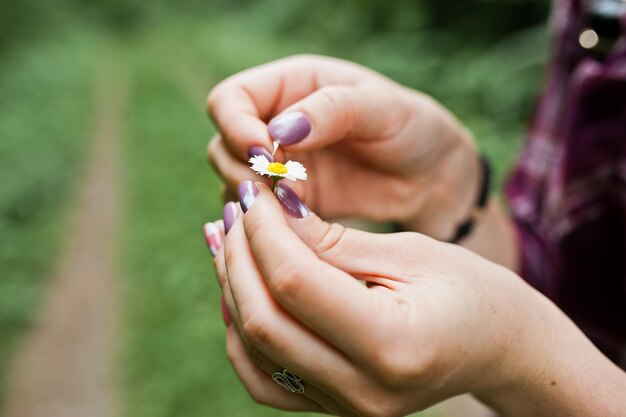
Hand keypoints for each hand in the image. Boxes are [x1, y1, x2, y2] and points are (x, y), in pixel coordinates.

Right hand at [207, 55, 478, 239]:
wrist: (432, 177)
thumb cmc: (413, 128)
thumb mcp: (382, 108)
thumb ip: (332, 110)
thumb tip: (278, 132)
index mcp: (290, 87)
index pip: (229, 100)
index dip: (236, 127)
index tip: (267, 154)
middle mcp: (275, 126)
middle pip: (221, 146)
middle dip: (244, 169)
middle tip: (284, 187)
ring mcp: (280, 168)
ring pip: (234, 184)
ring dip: (254, 199)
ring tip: (296, 206)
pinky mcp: (291, 204)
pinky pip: (259, 215)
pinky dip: (268, 223)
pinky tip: (298, 226)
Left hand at [209, 182, 625, 416]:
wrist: (502, 349)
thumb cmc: (473, 291)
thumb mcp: (410, 252)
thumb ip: (332, 239)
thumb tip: (270, 209)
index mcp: (393, 345)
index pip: (294, 283)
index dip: (263, 230)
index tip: (254, 189)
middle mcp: (362, 390)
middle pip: (262, 321)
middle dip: (239, 254)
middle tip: (236, 206)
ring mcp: (344, 407)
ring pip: (251, 350)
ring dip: (232, 286)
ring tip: (229, 236)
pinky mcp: (332, 406)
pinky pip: (263, 375)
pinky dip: (242, 328)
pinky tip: (241, 284)